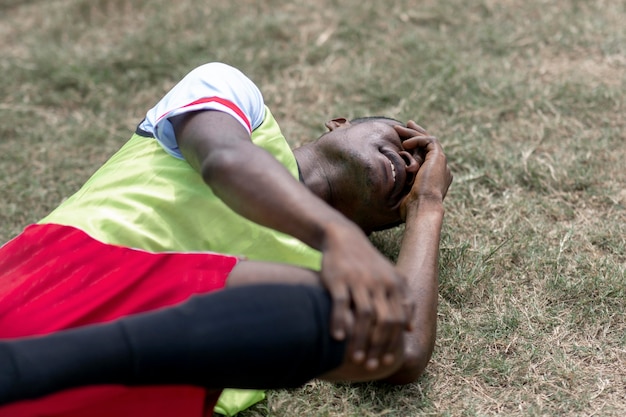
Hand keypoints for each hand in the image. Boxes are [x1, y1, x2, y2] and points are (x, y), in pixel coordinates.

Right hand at [320, 222, 412, 369]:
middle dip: (379, 346)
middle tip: (370, 365)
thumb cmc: (367, 263)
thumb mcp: (390, 277)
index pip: (398, 320)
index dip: (393, 343)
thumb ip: (403, 300)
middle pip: (384, 321)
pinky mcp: (338, 278)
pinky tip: (337, 338)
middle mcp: (379, 283)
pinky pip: (341, 303)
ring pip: (364, 316)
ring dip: (360, 340)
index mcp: (394, 284)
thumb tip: (410, 329)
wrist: (343, 238)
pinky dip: (339, 321)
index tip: (386, 361)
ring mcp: (359, 280)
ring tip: (355, 358)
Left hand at [394, 121, 452, 218]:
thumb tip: (389, 184)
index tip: (403, 143)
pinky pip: (429, 141)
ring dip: (413, 133)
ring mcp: (442, 163)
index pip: (427, 157)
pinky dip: (417, 139)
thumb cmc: (411, 207)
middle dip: (416, 134)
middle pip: (429, 146)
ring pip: (429, 140)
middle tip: (405, 125)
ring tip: (398, 128)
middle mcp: (442, 169)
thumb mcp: (404, 194)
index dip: (416, 148)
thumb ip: (401, 186)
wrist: (422, 208)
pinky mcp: (439, 157)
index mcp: (436, 178)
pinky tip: (404, 144)